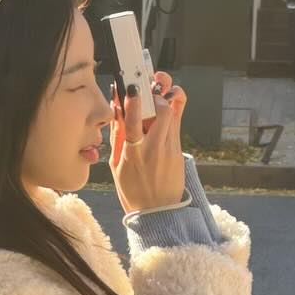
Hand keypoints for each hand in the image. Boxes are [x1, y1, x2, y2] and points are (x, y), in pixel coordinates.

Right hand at [111, 69, 186, 213]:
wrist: (158, 212)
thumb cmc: (132, 189)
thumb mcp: (116, 165)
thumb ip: (117, 136)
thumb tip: (116, 110)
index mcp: (132, 154)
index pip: (132, 124)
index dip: (132, 103)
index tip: (131, 87)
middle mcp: (152, 149)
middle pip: (160, 112)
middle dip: (156, 92)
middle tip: (151, 82)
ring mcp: (169, 148)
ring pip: (172, 113)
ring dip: (165, 97)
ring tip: (159, 88)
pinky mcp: (179, 149)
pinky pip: (176, 121)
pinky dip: (172, 107)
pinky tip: (168, 99)